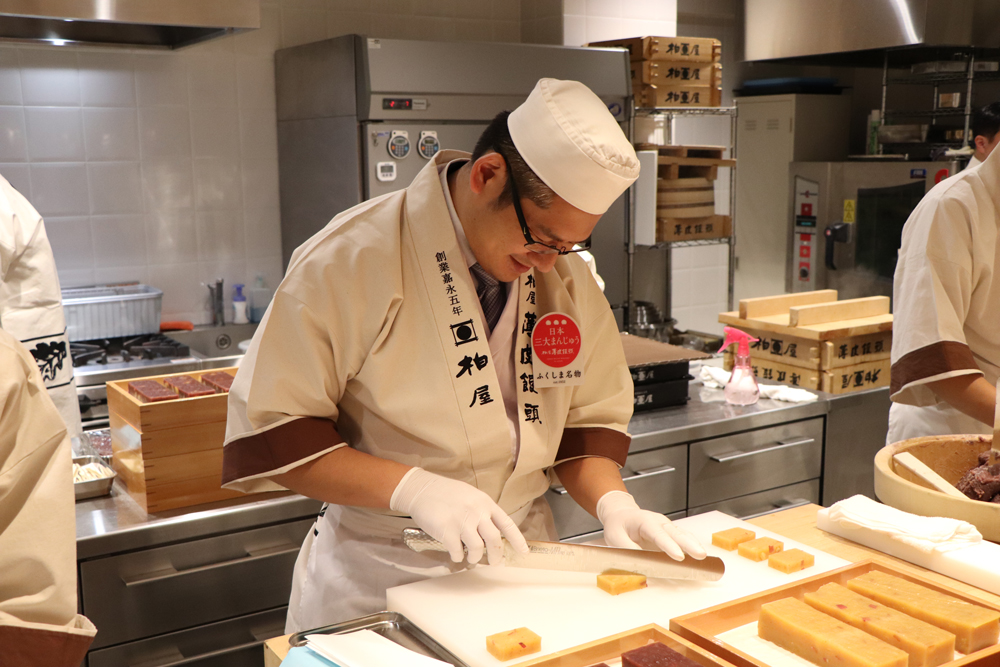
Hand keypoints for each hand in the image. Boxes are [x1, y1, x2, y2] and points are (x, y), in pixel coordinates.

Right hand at [390, 468, 528, 564]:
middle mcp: (476, 512)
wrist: (421, 489)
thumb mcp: (470, 496)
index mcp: (485, 503)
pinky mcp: (447, 531)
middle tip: (494, 562)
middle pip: (494, 540)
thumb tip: (492, 533)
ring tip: (471, 558)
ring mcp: (462, 521)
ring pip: (478, 549)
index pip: (507, 524)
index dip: (517, 540)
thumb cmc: (446, 493)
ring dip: (475, 558)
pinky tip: (455, 554)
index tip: (524, 552)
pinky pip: (458, 552)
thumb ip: (482, 512)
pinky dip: (458, 557)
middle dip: (496, 556)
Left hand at [597, 490, 706, 560]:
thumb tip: (639, 563)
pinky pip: (682, 540)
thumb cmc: (618, 525)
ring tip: (703, 557)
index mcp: (644, 521)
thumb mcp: (614, 537)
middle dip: (688, 544)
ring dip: (693, 545)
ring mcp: (666, 528)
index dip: (669, 545)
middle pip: (675, 533)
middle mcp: (659, 522)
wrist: (621, 516)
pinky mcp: (669, 536)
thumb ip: (626, 550)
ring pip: (682, 535)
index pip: (658, 534)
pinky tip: (699, 557)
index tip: (678, 556)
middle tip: (700, 555)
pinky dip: (691, 547)